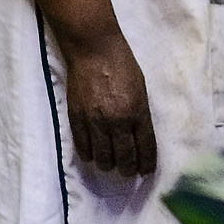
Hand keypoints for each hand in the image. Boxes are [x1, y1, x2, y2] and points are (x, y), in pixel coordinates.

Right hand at [61, 32, 156, 176]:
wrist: (94, 50)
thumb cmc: (122, 65)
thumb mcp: (141, 89)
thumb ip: (140, 114)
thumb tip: (139, 136)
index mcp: (138, 112)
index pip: (145, 148)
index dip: (146, 164)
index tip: (146, 172)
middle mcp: (118, 121)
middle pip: (125, 158)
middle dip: (128, 170)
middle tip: (129, 173)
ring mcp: (96, 122)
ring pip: (103, 158)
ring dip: (108, 166)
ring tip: (111, 166)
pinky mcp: (77, 119)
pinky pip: (83, 148)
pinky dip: (90, 156)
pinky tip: (93, 156)